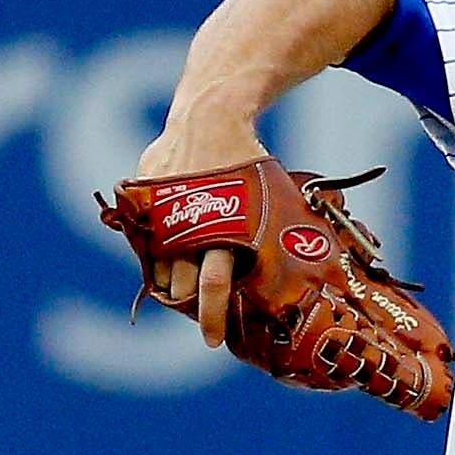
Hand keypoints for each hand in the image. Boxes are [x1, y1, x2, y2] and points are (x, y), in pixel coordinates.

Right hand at [135, 111, 268, 345]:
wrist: (212, 114)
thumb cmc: (249, 160)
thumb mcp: (273, 198)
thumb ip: (273, 235)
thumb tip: (311, 273)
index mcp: (227, 226)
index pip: (215, 284)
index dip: (213, 317)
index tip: (213, 340)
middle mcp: (189, 221)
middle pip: (181, 283)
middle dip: (189, 301)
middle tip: (201, 311)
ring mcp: (161, 209)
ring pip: (159, 265)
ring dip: (171, 279)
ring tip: (186, 281)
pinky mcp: (142, 196)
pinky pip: (145, 239)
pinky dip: (156, 253)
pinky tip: (170, 252)